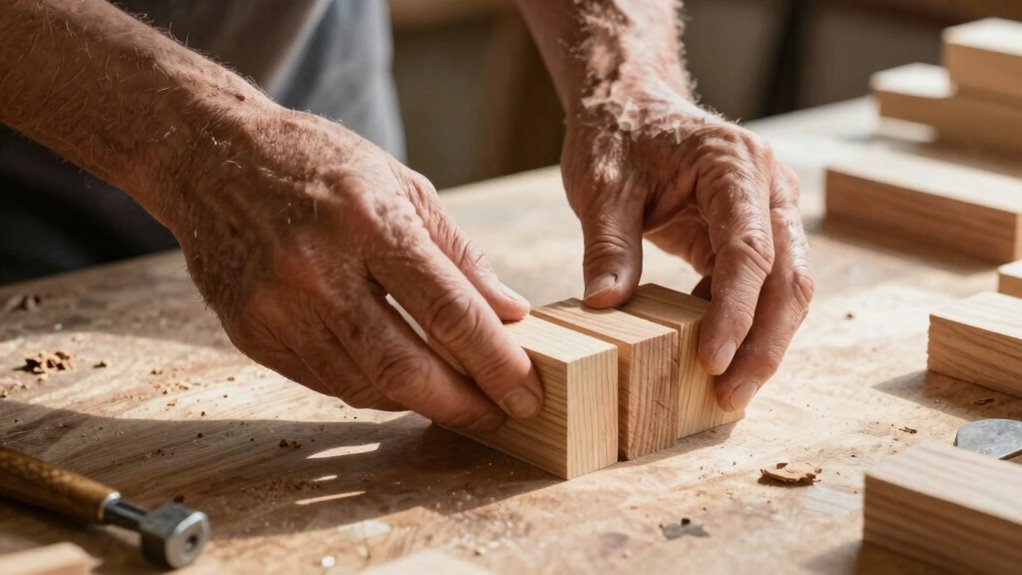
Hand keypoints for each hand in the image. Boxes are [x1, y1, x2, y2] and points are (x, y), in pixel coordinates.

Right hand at [169, 106, 542, 429]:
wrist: (211, 157)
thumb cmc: (320, 163)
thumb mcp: (402, 184)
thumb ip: (459, 253)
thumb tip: (509, 312)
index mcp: (368, 221)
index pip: (447, 309)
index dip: (494, 361)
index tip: (525, 391)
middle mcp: (317, 269)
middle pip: (403, 366)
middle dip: (461, 403)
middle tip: (499, 414)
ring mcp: (277, 306)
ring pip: (363, 385)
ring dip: (418, 400)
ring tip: (453, 394)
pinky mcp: (251, 332)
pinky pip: (325, 382)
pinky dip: (370, 388)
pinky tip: (397, 378)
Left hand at [561, 83, 812, 411]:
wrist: (632, 108)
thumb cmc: (618, 139)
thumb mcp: (600, 185)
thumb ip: (607, 243)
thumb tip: (604, 303)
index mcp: (734, 164)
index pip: (748, 250)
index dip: (735, 311)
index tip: (710, 361)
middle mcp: (768, 187)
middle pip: (788, 277)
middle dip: (764, 344)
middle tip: (730, 397)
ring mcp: (770, 211)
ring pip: (788, 289)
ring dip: (764, 343)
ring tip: (729, 392)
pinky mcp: (756, 234)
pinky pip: (764, 287)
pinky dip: (746, 325)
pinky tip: (715, 357)